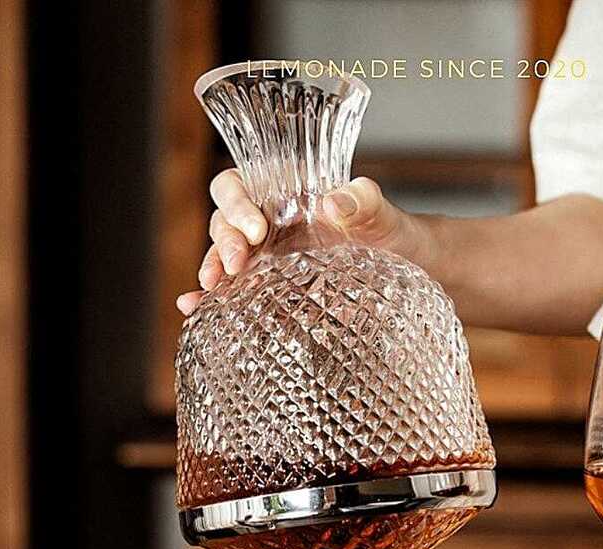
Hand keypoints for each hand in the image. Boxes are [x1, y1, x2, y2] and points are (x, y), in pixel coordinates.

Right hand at [177, 170, 434, 314]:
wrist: (406, 265)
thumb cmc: (389, 230)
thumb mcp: (380, 212)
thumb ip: (362, 200)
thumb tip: (331, 202)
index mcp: (284, 192)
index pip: (240, 185)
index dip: (237, 202)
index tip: (258, 228)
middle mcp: (268, 221)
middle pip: (225, 221)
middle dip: (225, 241)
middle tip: (239, 264)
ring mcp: (268, 256)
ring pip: (224, 255)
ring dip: (213, 268)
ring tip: (210, 288)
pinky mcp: (273, 287)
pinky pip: (237, 289)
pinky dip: (212, 298)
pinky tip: (195, 309)